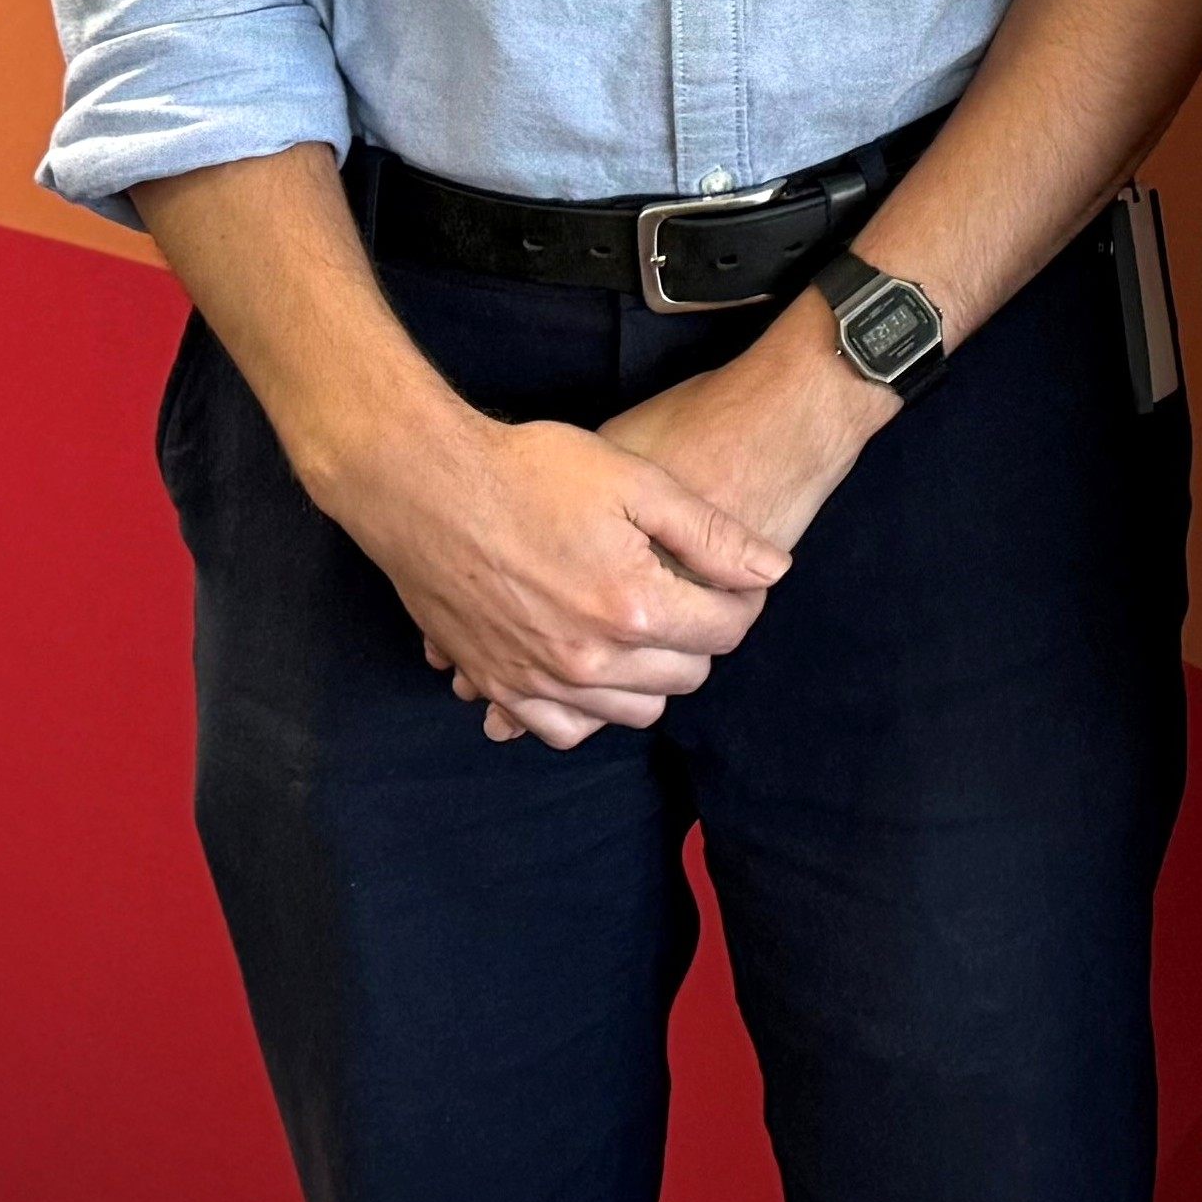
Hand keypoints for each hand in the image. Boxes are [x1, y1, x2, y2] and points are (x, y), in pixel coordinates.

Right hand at [436, 308, 891, 740]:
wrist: (427, 485)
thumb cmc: (534, 472)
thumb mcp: (637, 483)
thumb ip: (712, 535)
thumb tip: (774, 572)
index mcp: (633, 607)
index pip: (725, 630)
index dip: (742, 600)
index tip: (734, 578)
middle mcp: (590, 660)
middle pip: (686, 676)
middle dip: (701, 636)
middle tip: (688, 594)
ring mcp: (540, 680)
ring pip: (633, 712)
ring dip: (651, 676)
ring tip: (642, 624)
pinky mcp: (498, 684)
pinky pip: (563, 729)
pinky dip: (587, 708)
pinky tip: (593, 664)